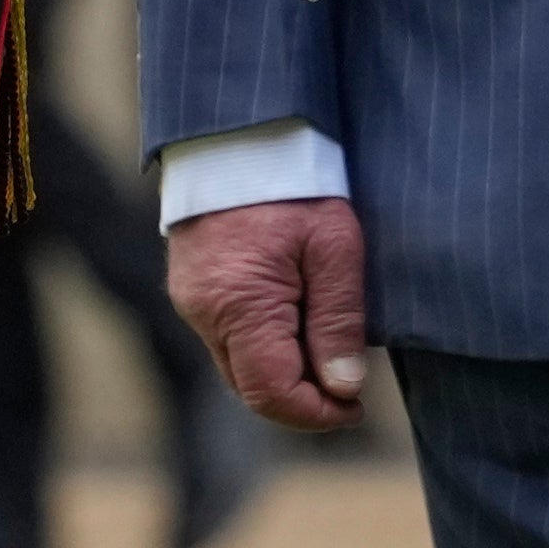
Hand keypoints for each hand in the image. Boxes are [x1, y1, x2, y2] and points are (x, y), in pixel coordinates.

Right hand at [168, 196, 373, 430]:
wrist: (242, 133)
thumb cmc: (297, 183)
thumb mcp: (335, 246)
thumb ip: (338, 321)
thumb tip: (343, 388)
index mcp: (239, 306)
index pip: (272, 392)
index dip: (316, 414)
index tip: (356, 409)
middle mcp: (204, 314)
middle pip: (251, 388)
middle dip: (301, 400)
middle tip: (349, 392)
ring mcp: (192, 303)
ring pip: (238, 367)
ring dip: (282, 376)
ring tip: (330, 357)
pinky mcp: (192, 289)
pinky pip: (227, 340)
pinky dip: (264, 349)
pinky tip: (299, 328)